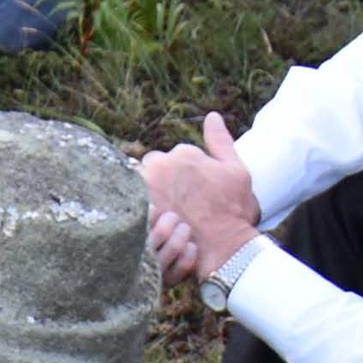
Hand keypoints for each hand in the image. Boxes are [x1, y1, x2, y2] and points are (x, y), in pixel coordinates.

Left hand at [137, 112, 263, 279]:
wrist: (224, 246)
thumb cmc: (234, 209)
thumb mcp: (236, 170)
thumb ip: (220, 140)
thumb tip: (212, 116)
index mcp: (183, 153)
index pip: (171, 158)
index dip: (181, 177)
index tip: (190, 194)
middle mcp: (161, 164)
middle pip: (151, 167)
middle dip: (161, 181)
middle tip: (177, 205)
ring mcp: (145, 186)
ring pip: (137, 182)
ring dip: (147, 194)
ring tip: (164, 214)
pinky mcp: (135, 207)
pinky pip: (127, 202)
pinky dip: (135, 209)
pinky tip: (148, 221)